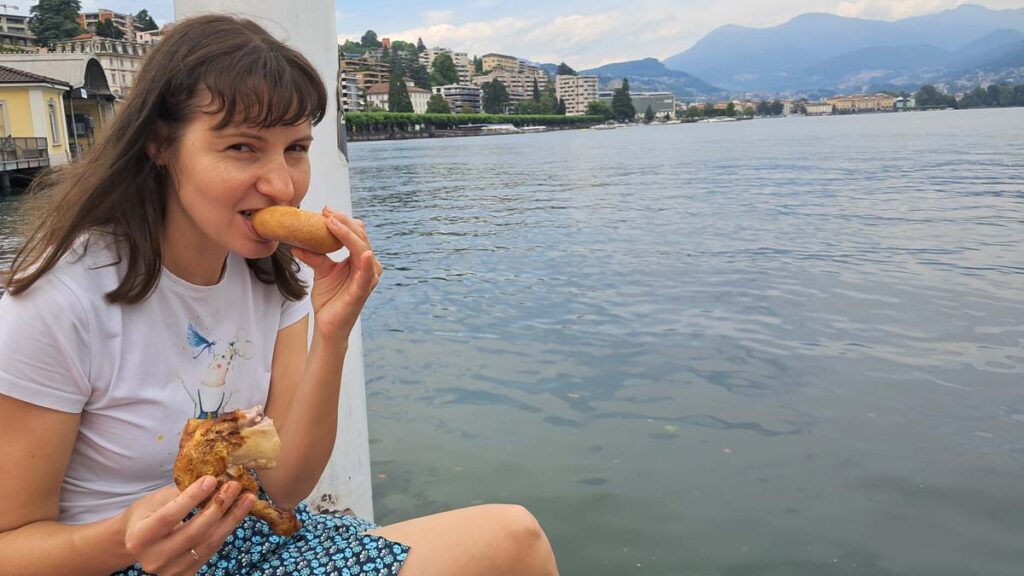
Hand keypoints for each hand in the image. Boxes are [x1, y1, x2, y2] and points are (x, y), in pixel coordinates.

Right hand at [120, 477, 254, 574]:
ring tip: (247, 498)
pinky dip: (227, 529)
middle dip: (218, 507)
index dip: (192, 498)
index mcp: (139, 537)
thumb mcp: (155, 500)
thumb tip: (213, 479)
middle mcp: (153, 558)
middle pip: (193, 533)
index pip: (169, 516)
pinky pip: (211, 550)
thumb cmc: (147, 514)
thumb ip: (180, 493)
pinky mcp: (185, 574)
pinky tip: (238, 513)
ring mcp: (170, 570)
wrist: (138, 542)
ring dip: (231, 519)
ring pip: (208, 544)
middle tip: (235, 486)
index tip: (212, 479)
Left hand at [291, 207, 382, 342]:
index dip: (342, 220)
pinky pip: (366, 274)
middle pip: (359, 236)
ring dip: (348, 234)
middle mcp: (368, 266)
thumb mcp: (321, 270)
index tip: (325, 210)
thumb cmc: (329, 298)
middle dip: (343, 222)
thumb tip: (295, 241)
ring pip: (361, 248)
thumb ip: (314, 254)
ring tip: (332, 223)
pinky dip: (365, 262)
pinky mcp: (363, 291)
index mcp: (359, 259)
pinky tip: (362, 252)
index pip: (355, 233)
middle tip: (326, 211)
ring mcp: (368, 278)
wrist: (327, 325)